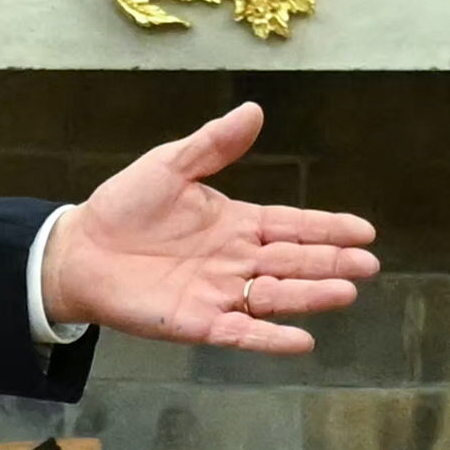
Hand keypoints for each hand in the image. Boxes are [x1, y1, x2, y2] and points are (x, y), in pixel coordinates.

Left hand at [44, 105, 379, 356]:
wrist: (80, 249)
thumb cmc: (124, 207)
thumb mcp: (171, 165)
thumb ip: (214, 144)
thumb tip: (254, 110)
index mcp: (236, 224)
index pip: (293, 226)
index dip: (328, 228)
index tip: (365, 231)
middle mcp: (236, 261)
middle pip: (294, 262)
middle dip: (332, 262)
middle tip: (369, 264)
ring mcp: (220, 293)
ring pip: (276, 296)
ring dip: (311, 296)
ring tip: (345, 291)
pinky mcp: (198, 323)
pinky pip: (242, 332)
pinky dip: (271, 339)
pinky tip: (302, 340)